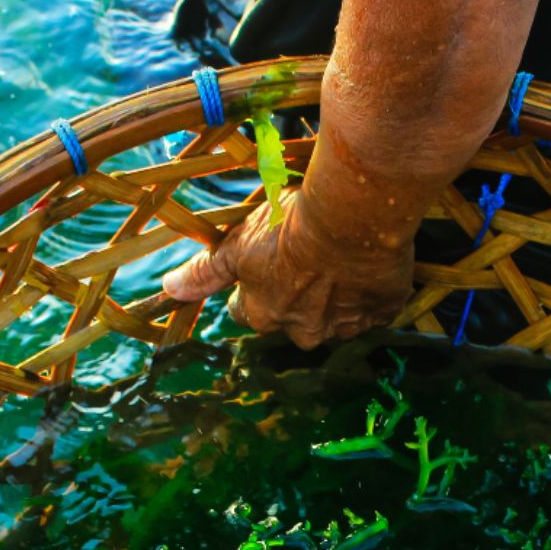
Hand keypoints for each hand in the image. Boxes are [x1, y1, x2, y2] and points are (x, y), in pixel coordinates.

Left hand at [162, 189, 414, 349]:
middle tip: (306, 259)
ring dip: (337, 296)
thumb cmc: (288, 226)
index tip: (265, 266)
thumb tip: (168, 289)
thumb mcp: (237, 244)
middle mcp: (303, 332)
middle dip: (298, 297)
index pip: (248, 312)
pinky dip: (370, 292)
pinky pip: (373, 309)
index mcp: (265, 316)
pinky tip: (368, 264)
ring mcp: (346, 326)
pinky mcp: (382, 314)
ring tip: (341, 258)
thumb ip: (205, 271)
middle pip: (294, 320)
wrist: (352, 217)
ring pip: (337, 318)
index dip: (254, 289)